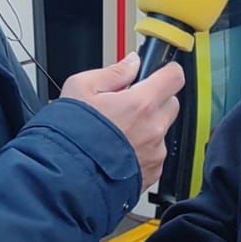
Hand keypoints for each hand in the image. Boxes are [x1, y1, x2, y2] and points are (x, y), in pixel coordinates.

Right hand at [60, 52, 183, 192]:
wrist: (66, 178)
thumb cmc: (71, 136)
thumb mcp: (81, 88)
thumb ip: (113, 72)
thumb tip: (131, 63)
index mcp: (141, 103)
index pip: (174, 76)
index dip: (166, 72)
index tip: (158, 73)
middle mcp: (154, 128)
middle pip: (171, 103)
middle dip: (154, 101)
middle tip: (129, 105)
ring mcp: (155, 153)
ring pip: (162, 130)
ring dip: (147, 127)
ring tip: (118, 133)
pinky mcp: (152, 172)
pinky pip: (155, 154)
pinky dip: (142, 150)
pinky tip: (119, 150)